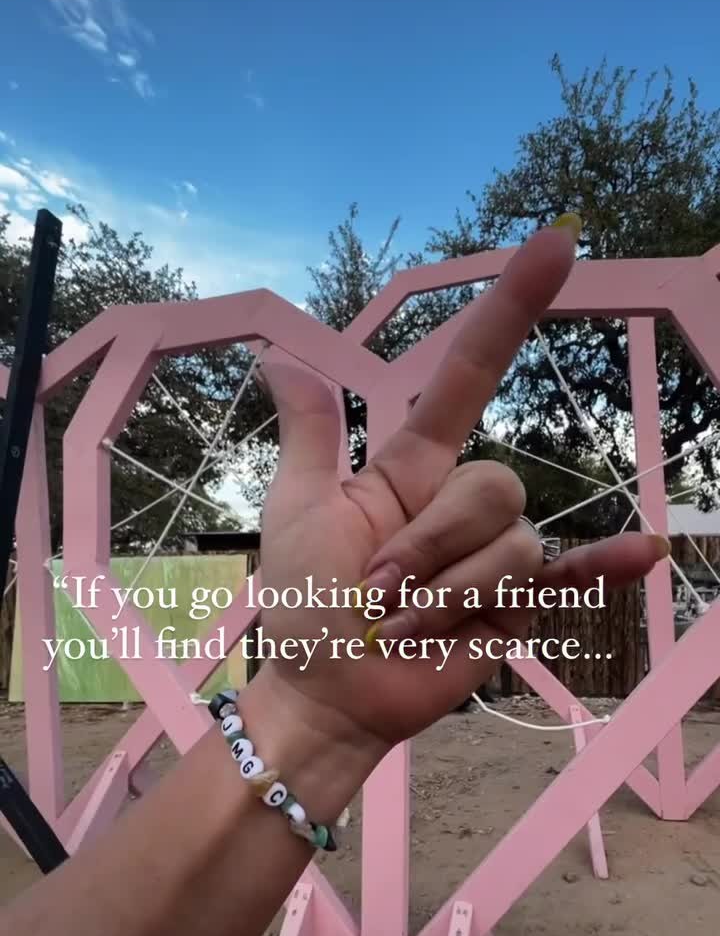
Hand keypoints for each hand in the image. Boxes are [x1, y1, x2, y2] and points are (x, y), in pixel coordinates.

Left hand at [247, 219, 664, 812]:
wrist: (329, 693)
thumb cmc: (303, 602)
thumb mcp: (299, 508)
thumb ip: (311, 433)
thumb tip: (281, 354)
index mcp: (412, 468)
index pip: (469, 376)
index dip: (508, 311)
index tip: (554, 242)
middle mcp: (461, 502)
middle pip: (491, 486)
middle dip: (431, 545)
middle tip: (377, 593)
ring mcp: (494, 554)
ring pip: (511, 544)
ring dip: (447, 593)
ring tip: (401, 625)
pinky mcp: (518, 606)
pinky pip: (571, 577)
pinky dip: (606, 565)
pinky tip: (647, 552)